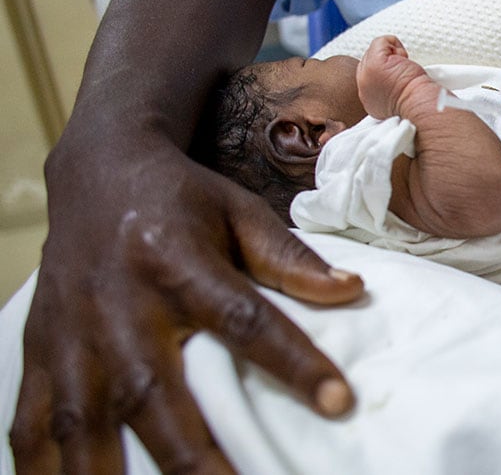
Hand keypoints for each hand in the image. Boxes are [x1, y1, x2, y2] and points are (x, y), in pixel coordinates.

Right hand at [10, 146, 363, 471]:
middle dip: (191, 454)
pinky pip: (32, 418)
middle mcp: (120, 304)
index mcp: (179, 262)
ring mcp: (72, 333)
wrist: (98, 171)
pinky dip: (40, 463)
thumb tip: (352, 290)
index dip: (293, 363)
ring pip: (86, 419)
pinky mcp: (39, 350)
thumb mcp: (241, 212)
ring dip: (106, 472)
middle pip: (153, 391)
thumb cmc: (182, 199)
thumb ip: (290, 258)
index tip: (339, 402)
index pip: (244, 320)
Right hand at [357, 35, 438, 118]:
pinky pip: (381, 41)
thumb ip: (385, 87)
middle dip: (388, 60)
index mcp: (369, 98)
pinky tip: (404, 58)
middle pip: (369, 60)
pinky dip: (395, 44)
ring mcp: (366, 74)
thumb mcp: (395, 98)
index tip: (399, 77)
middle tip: (403, 73)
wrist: (420, 103)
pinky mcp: (375, 62)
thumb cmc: (418, 101)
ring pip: (375, 50)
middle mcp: (363, 88)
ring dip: (393, 54)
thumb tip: (390, 71)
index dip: (384, 68)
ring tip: (403, 67)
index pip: (368, 73)